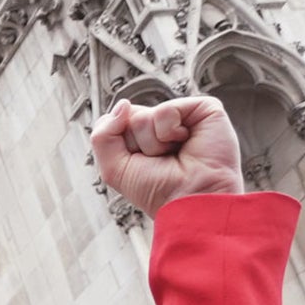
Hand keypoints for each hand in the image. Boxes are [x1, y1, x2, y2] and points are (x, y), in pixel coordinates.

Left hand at [89, 95, 243, 215]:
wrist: (190, 200)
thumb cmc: (158, 191)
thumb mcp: (114, 169)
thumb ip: (103, 136)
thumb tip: (123, 104)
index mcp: (143, 137)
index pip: (114, 123)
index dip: (120, 147)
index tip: (140, 165)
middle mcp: (161, 125)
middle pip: (127, 118)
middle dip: (136, 145)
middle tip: (159, 161)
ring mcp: (181, 116)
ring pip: (142, 116)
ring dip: (153, 143)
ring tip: (173, 154)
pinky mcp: (202, 109)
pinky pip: (165, 110)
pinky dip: (169, 132)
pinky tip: (185, 142)